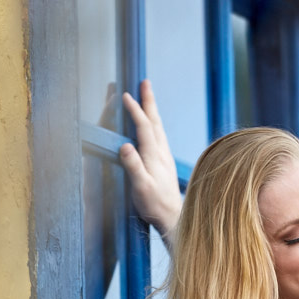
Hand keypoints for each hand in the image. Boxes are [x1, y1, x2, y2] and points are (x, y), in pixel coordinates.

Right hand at [119, 79, 182, 243]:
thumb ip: (133, 166)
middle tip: (144, 81)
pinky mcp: (165, 162)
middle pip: (154, 121)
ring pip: (158, 126)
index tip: (125, 95)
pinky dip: (154, 123)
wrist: (173, 217)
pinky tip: (153, 124)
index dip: (135, 110)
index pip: (143, 127)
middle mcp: (161, 152)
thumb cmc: (154, 205)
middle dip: (148, 100)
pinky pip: (159, 135)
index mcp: (153, 155)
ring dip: (152, 109)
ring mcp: (165, 156)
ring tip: (147, 96)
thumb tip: (124, 145)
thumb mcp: (140, 187)